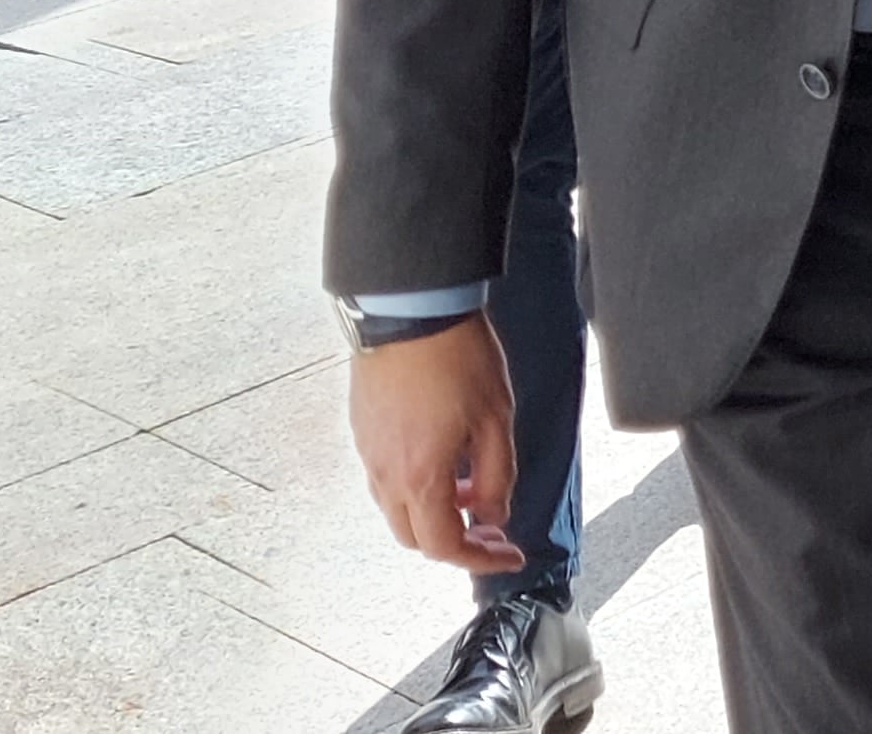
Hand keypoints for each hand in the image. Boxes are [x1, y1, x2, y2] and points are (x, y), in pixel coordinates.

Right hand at [349, 317, 522, 575]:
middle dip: (457, 542)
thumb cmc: (456, 359)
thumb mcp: (496, 420)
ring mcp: (368, 453)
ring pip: (398, 509)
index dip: (482, 558)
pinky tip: (447, 461)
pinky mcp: (363, 432)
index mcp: (420, 478)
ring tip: (474, 489)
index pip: (445, 546)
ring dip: (435, 514)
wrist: (411, 312)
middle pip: (415, 537)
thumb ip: (498, 476)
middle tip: (493, 528)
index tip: (509, 554)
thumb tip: (495, 514)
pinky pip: (386, 479)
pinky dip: (418, 487)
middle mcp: (385, 474)